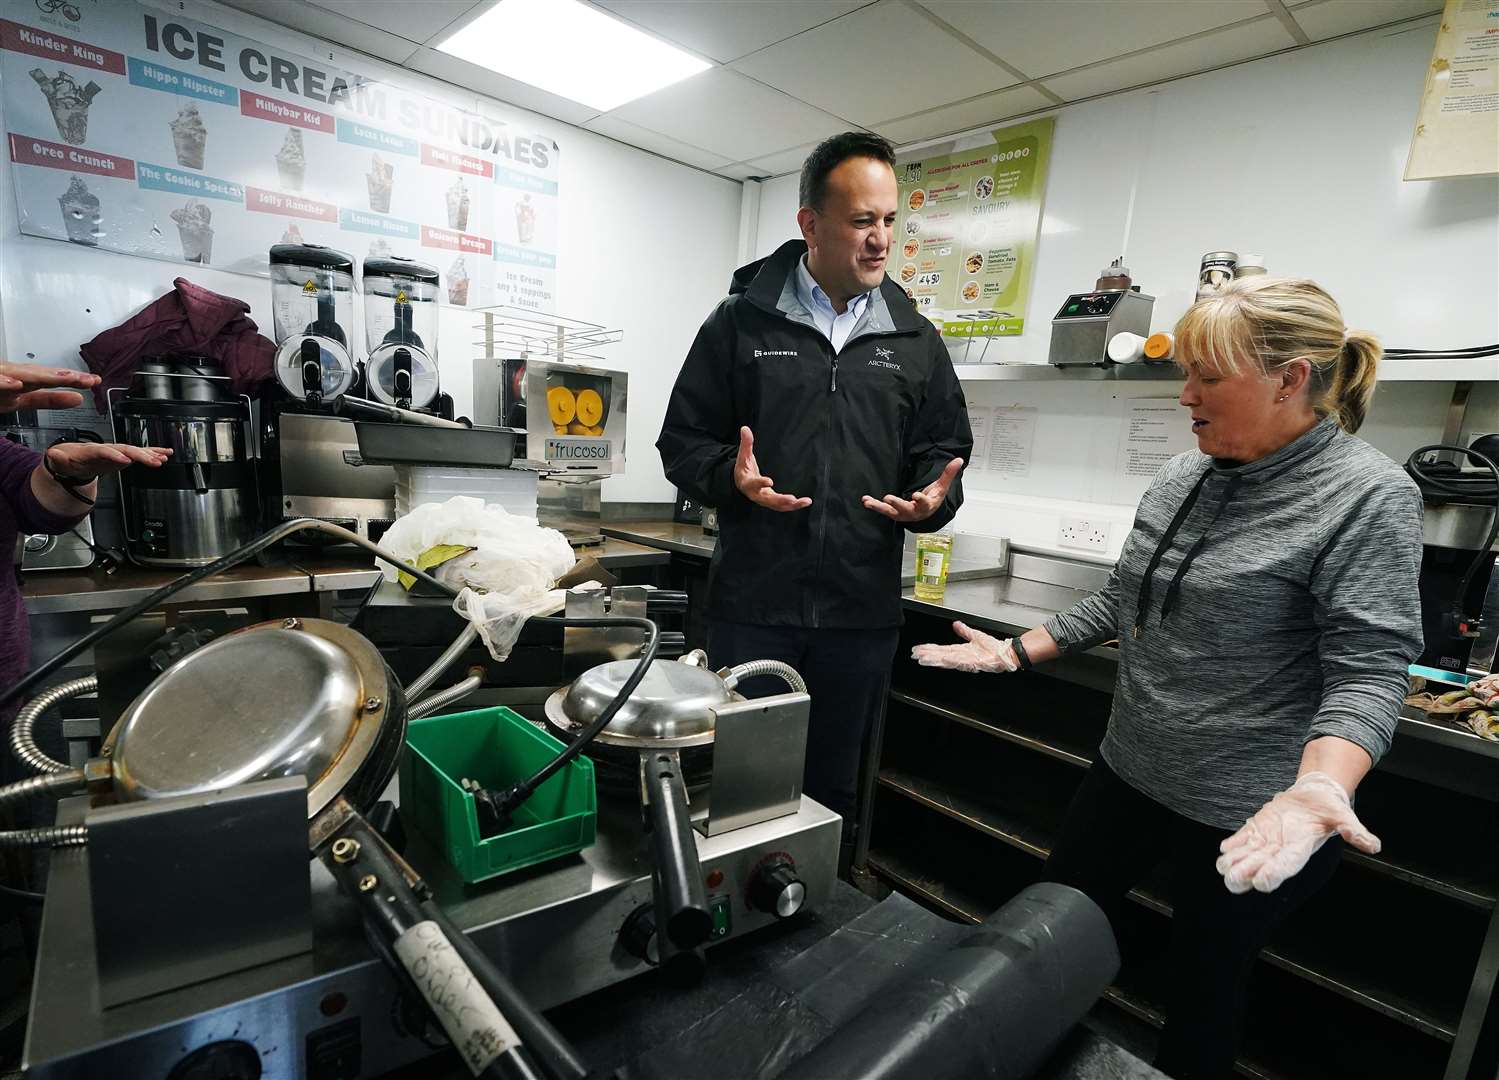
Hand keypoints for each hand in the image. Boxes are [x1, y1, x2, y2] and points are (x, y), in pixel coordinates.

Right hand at [0, 363, 100, 411]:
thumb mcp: (20, 400)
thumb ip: (47, 400)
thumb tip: (78, 399)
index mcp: (22, 382)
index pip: (51, 380)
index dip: (74, 380)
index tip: (96, 381)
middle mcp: (10, 376)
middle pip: (40, 375)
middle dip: (64, 376)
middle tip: (87, 379)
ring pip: (18, 374)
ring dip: (40, 376)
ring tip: (63, 378)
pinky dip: (2, 381)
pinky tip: (15, 384)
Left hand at [46, 442, 171, 479]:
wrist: (76, 459)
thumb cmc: (71, 460)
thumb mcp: (61, 461)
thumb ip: (58, 458)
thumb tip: (53, 454)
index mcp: (93, 450)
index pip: (104, 450)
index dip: (115, 455)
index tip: (125, 459)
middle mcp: (108, 449)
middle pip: (125, 449)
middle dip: (140, 454)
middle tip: (153, 460)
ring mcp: (118, 452)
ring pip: (136, 450)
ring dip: (151, 453)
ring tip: (164, 456)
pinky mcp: (126, 456)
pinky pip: (141, 453)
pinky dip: (154, 452)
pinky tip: (166, 453)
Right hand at [733, 426, 810, 511]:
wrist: (741, 483)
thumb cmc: (743, 468)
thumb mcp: (743, 456)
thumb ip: (746, 443)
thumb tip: (745, 428)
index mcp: (748, 483)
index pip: (754, 484)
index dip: (761, 483)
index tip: (770, 481)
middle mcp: (756, 494)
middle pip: (768, 500)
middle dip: (780, 500)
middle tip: (792, 499)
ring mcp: (765, 500)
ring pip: (778, 506)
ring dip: (792, 505)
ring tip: (806, 501)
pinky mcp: (772, 502)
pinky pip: (783, 506)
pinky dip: (794, 505)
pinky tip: (806, 502)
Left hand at [862, 457, 963, 522]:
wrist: (925, 515)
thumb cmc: (933, 499)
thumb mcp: (941, 488)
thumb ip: (948, 474)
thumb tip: (959, 460)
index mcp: (926, 506)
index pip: (924, 503)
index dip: (921, 500)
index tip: (916, 496)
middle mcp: (913, 512)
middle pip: (905, 509)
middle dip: (897, 504)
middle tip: (889, 498)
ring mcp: (902, 513)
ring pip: (890, 512)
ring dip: (880, 507)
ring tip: (870, 502)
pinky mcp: (893, 512)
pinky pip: (882, 510)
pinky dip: (874, 506)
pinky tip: (866, 501)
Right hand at [911, 620, 1018, 673]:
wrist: (1006, 654)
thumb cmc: (993, 648)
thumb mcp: (975, 635)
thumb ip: (964, 630)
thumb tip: (956, 624)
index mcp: (960, 651)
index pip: (941, 649)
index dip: (929, 649)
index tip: (918, 649)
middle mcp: (961, 656)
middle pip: (940, 655)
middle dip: (927, 655)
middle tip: (915, 655)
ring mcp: (967, 660)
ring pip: (947, 660)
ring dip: (934, 660)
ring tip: (923, 659)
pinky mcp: (974, 662)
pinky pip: (961, 661)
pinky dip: (951, 661)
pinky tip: (943, 659)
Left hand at [1216, 772, 1379, 893]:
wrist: (1314, 796)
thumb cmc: (1329, 809)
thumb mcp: (1343, 816)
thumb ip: (1355, 831)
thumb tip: (1374, 846)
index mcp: (1300, 848)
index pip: (1286, 865)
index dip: (1273, 874)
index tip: (1261, 882)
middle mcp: (1280, 849)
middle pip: (1259, 868)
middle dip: (1245, 874)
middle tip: (1233, 876)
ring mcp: (1266, 840)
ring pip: (1245, 857)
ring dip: (1233, 862)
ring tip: (1224, 864)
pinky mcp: (1255, 829)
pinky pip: (1239, 841)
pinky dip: (1231, 846)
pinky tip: (1225, 848)